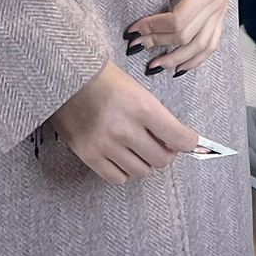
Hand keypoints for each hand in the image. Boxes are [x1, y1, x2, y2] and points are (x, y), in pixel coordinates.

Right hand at [46, 63, 198, 184]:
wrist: (67, 77)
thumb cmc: (106, 81)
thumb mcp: (138, 90)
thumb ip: (157, 117)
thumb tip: (176, 142)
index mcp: (142, 107)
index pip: (178, 137)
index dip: (188, 142)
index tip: (188, 141)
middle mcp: (125, 129)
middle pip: (161, 159)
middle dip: (166, 153)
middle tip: (161, 144)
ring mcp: (105, 145)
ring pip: (141, 171)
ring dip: (145, 162)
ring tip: (139, 148)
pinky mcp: (89, 156)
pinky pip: (117, 178)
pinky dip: (124, 171)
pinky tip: (122, 156)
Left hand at [126, 0, 235, 75]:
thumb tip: (147, 16)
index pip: (177, 20)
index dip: (153, 28)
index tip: (132, 30)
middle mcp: (217, 5)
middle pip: (187, 36)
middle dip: (159, 44)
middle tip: (137, 46)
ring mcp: (222, 12)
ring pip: (202, 47)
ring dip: (177, 60)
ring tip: (156, 66)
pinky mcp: (222, 16)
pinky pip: (212, 44)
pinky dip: (196, 59)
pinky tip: (180, 67)